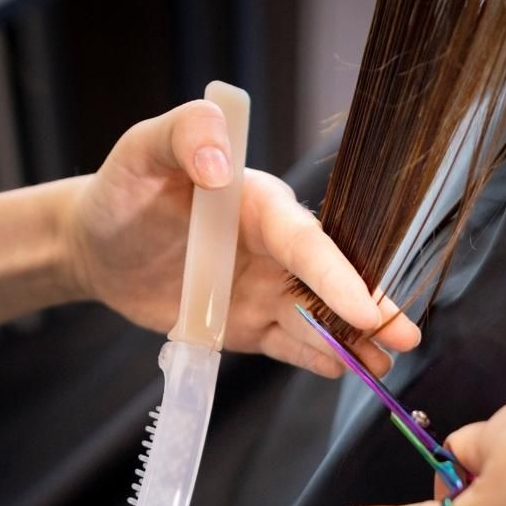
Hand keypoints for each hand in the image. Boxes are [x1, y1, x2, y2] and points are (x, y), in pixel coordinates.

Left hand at [60, 99, 419, 375]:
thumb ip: (185, 135)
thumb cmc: (124, 189)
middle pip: (329, 281)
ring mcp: (264, 289)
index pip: (306, 241)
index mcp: (259, 204)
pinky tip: (342, 369)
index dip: (336, 275)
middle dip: (370, 308)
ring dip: (352, 342)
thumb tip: (222, 163)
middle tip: (408, 336)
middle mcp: (272, 248)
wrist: (97, 244)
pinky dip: (314, 358)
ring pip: (317, 319)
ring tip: (385, 365)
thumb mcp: (144, 150)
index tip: (363, 306)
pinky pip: (286, 344)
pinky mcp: (247, 324)